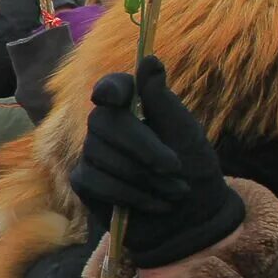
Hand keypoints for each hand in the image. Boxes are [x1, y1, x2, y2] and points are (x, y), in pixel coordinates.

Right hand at [69, 56, 243, 267]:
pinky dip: (129, 195)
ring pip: (101, 155)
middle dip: (142, 147)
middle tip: (174, 167)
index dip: (110, 89)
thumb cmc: (193, 171)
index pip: (110, 88)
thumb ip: (162, 99)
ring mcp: (92, 154)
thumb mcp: (185, 133)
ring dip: (143, 177)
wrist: (191, 219)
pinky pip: (96, 181)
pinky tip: (152, 203)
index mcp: (133, 108)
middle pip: (105, 122)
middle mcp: (107, 127)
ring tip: (172, 191)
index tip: (119, 98)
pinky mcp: (85, 182)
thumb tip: (149, 58)